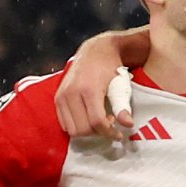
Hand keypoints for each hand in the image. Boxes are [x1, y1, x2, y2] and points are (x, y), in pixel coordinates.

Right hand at [58, 28, 151, 142]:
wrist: (94, 52)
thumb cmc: (110, 68)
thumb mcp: (120, 85)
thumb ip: (123, 106)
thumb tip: (128, 124)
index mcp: (88, 89)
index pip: (96, 122)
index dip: (109, 133)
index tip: (119, 134)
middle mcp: (71, 92)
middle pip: (83, 129)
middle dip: (98, 132)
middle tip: (110, 125)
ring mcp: (62, 95)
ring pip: (72, 129)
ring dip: (87, 131)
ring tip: (99, 120)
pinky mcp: (57, 98)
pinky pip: (64, 123)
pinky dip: (76, 126)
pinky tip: (88, 117)